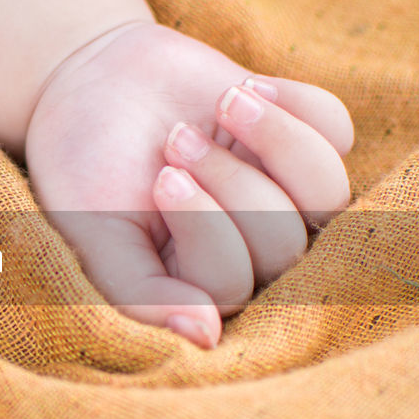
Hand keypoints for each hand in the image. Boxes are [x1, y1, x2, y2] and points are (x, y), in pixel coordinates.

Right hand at [25, 21, 352, 346]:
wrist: (86, 81)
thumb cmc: (82, 166)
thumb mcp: (95, 234)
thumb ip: (141, 293)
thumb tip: (206, 337)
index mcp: (199, 285)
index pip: (233, 283)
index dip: (204, 226)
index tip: (160, 177)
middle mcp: (251, 249)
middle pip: (284, 243)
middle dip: (230, 181)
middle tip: (176, 140)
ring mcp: (283, 193)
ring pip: (326, 191)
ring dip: (275, 140)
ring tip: (224, 104)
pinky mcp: (301, 137)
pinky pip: (336, 127)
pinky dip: (292, 102)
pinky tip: (241, 88)